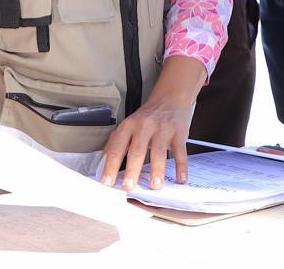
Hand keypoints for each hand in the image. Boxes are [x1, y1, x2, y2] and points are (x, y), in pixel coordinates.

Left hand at [99, 57, 203, 190]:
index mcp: (128, 126)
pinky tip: (180, 178)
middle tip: (128, 187)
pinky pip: (180, 151)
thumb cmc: (146, 117)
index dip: (111, 166)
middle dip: (132, 170)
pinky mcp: (179, 133)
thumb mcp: (128, 126)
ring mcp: (163, 129)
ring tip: (155, 186)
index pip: (117, 148)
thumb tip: (102, 167)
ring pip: (159, 151)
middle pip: (137, 150)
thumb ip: (115, 144)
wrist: (170, 98)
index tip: (107, 182)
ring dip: (157, 170)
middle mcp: (144, 126)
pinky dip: (181, 166)